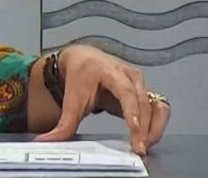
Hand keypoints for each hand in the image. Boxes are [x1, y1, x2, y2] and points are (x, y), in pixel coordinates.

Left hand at [37, 44, 169, 154]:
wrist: (84, 60)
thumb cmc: (80, 77)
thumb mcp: (71, 99)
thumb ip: (63, 123)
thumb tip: (46, 140)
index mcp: (108, 71)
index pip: (125, 90)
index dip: (131, 109)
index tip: (135, 127)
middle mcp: (129, 74)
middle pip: (143, 101)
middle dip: (144, 126)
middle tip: (139, 147)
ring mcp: (141, 82)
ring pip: (157, 105)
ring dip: (156, 126)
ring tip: (145, 145)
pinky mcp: (147, 91)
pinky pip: (161, 108)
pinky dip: (159, 123)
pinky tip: (150, 138)